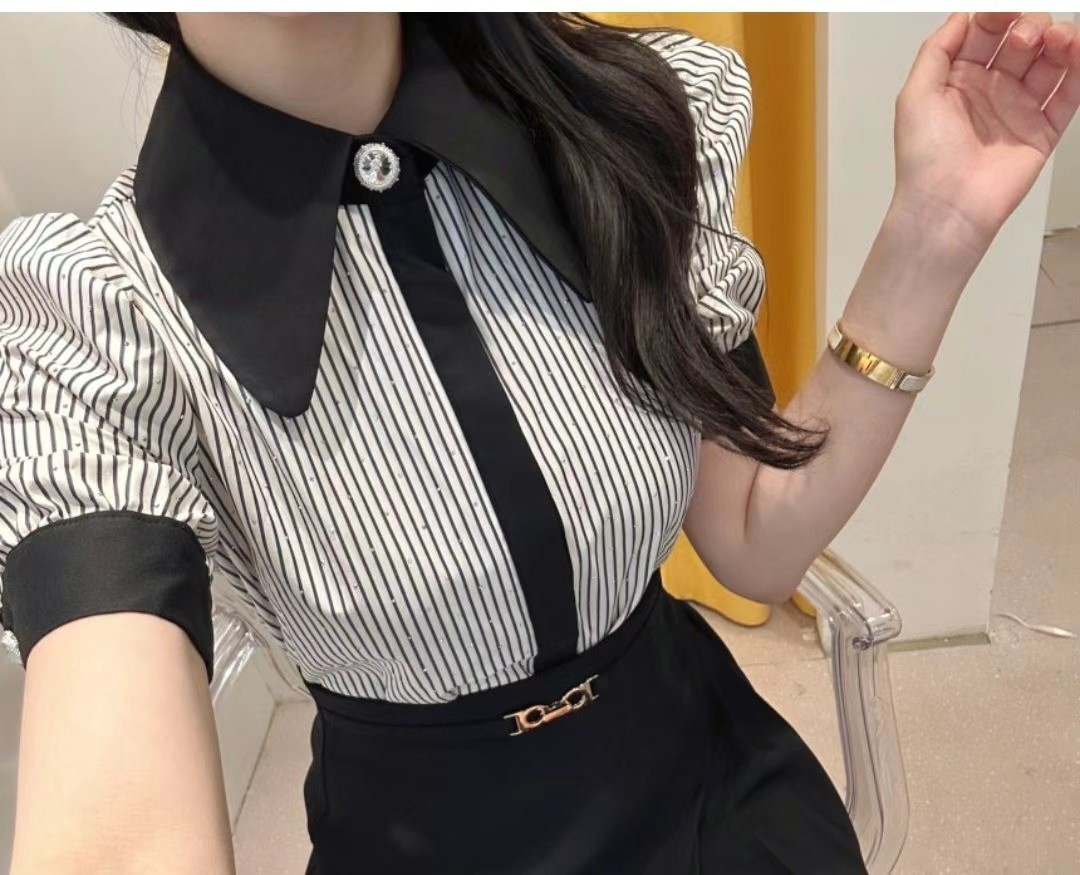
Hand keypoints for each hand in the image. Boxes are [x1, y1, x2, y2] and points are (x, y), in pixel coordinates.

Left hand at [893, 13, 1079, 253]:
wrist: (947, 205)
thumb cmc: (925, 157)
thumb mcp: (915, 95)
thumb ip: (937, 50)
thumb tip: (962, 16)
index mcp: (956, 80)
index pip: (985, 32)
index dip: (997, 15)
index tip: (1003, 12)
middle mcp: (989, 90)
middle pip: (1021, 39)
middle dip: (1028, 26)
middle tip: (1023, 39)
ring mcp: (1018, 108)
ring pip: (1049, 60)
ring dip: (1057, 39)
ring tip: (1054, 41)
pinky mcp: (1043, 129)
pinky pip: (1070, 91)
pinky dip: (1079, 65)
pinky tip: (1075, 49)